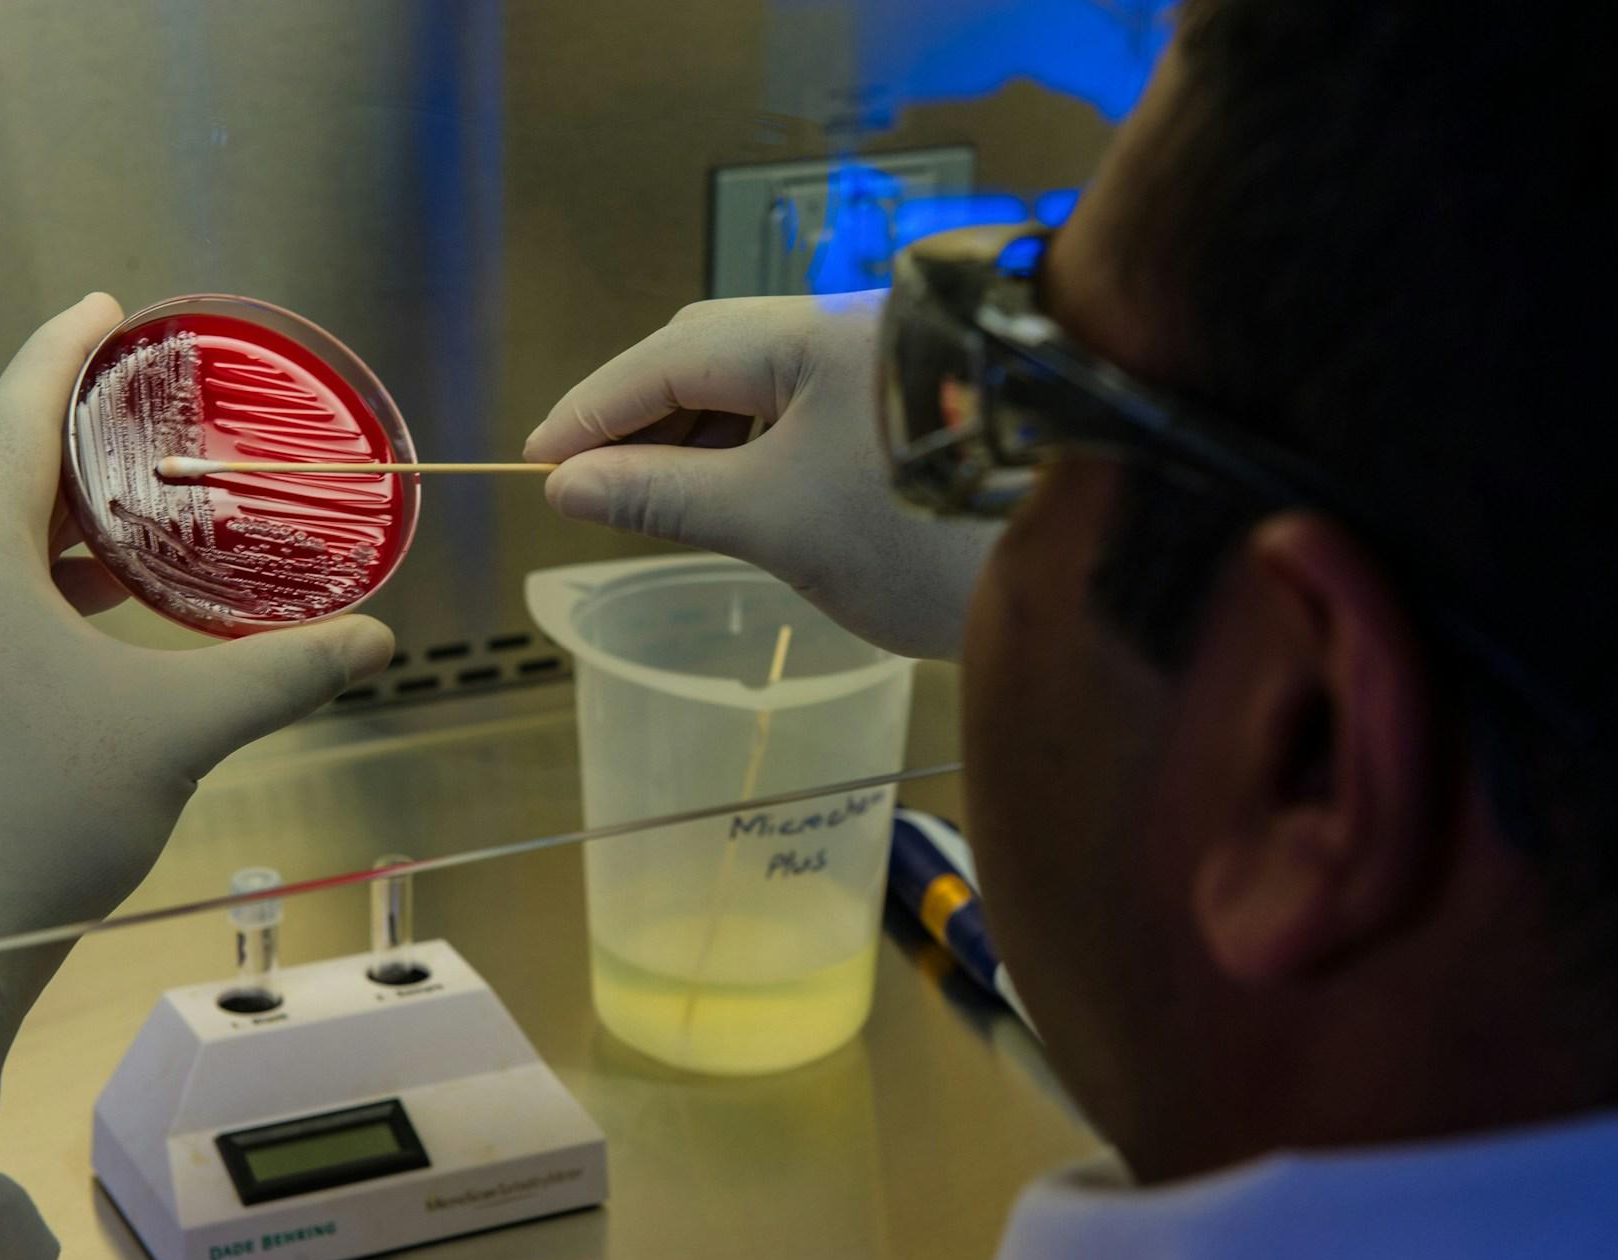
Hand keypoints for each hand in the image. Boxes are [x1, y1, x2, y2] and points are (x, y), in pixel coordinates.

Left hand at [0, 295, 394, 1062]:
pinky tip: (109, 597)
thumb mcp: (181, 729)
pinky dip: (46, 571)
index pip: (12, 420)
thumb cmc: (45, 815)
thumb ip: (284, 672)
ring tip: (144, 488)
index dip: (60, 354)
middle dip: (73, 426)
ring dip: (64, 507)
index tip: (106, 309)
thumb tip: (376, 641)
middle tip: (147, 396)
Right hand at [523, 292, 999, 659]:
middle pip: (710, 358)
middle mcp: (847, 331)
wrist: (1081, 570)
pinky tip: (725, 495)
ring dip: (695, 440)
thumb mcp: (774, 521)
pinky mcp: (905, 411)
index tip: (535, 461)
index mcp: (810, 335)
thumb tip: (568, 483)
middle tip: (584, 487)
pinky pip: (801, 416)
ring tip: (646, 501)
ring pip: (758, 390)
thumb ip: (663, 495)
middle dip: (641, 420)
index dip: (593, 410)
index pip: (668, 357)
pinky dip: (750, 453)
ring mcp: (881, 368)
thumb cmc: (927, 540)